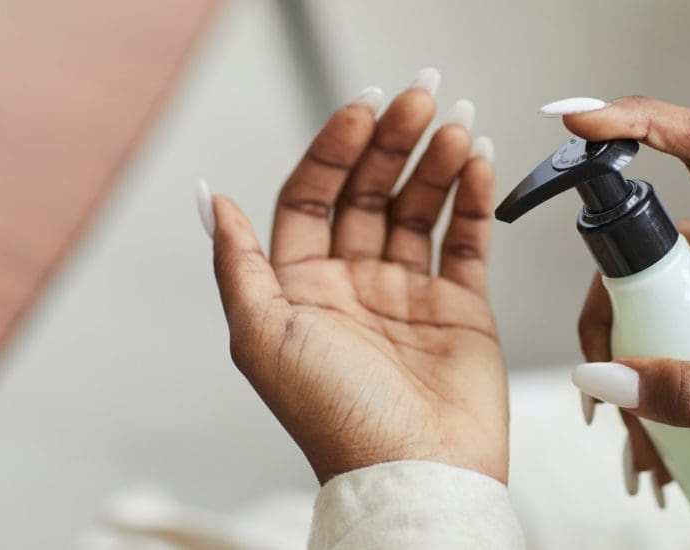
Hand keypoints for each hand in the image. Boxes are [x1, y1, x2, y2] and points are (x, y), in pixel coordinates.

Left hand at [204, 71, 507, 483]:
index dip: (334, 150)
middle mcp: (354, 286)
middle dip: (393, 143)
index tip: (361, 111)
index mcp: (302, 289)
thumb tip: (212, 201)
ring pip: (420, 209)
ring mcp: (409, 294)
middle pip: (370, 193)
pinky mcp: (461, 308)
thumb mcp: (262, 337)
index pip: (312, 197)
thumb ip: (238, 265)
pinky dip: (475, 202)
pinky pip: (467, 242)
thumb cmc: (336, 419)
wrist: (417, 472)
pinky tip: (478, 164)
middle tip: (419, 99)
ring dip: (437, 164)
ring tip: (457, 127)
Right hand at [564, 96, 689, 487]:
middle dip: (611, 313)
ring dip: (632, 366)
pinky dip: (655, 386)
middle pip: (650, 246)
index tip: (582, 123)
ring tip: (642, 444)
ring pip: (655, 300)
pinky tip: (657, 444)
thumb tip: (602, 378)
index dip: (640, 121)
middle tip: (606, 379)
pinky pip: (675, 337)